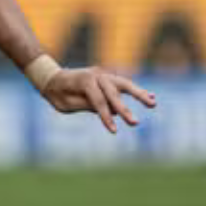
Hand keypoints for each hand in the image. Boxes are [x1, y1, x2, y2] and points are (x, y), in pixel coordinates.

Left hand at [42, 66, 156, 133]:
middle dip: (124, 109)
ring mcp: (103, 75)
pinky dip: (136, 91)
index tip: (114, 131)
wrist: (52, 78)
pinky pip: (124, 85)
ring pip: (124, 84)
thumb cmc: (57, 94)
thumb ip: (87, 105)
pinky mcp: (108, 78)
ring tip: (153, 104)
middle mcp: (96, 75)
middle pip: (113, 92)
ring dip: (139, 94)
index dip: (105, 117)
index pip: (98, 101)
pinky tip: (151, 97)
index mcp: (84, 81)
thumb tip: (111, 112)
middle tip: (135, 124)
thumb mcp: (66, 103)